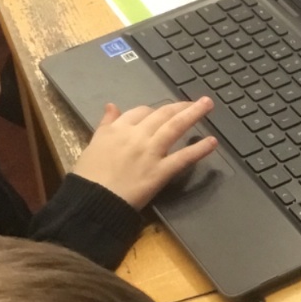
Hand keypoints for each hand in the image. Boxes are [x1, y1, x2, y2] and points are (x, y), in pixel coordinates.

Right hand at [70, 98, 216, 208]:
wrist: (92, 200)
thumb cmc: (88, 176)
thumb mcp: (93, 144)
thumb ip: (105, 124)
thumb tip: (111, 106)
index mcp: (118, 129)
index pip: (141, 112)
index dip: (155, 111)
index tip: (164, 112)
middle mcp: (137, 135)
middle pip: (162, 114)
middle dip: (180, 106)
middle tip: (197, 101)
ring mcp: (150, 153)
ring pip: (175, 127)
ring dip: (193, 114)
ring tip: (207, 105)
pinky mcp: (160, 172)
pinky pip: (183, 157)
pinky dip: (199, 149)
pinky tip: (212, 142)